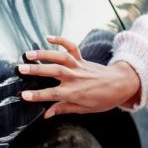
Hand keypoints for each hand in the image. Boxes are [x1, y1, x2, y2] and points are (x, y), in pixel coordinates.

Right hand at [18, 36, 140, 118]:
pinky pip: (72, 48)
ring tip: (30, 54)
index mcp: (75, 93)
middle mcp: (76, 78)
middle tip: (21, 69)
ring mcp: (79, 67)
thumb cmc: (105, 99)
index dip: (38, 95)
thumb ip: (65, 109)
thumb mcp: (86, 109)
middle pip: (54, 73)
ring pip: (61, 58)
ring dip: (45, 54)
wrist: (121, 84)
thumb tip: (47, 114)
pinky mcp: (82, 60)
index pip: (53, 94)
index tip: (25, 95)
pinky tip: (49, 38)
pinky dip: (62, 40)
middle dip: (37, 70)